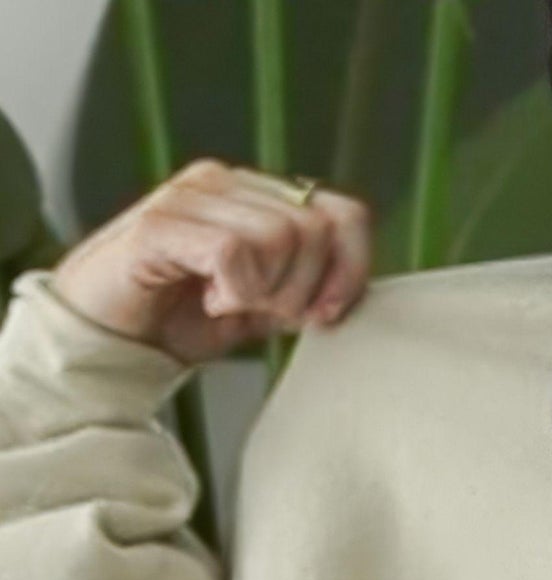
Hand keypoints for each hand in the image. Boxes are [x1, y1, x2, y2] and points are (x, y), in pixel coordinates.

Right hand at [47, 156, 372, 367]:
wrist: (110, 339)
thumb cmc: (180, 318)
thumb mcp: (265, 305)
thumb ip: (307, 288)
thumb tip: (356, 292)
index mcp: (257, 197)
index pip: (345, 214)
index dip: (352, 270)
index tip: (326, 316)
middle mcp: (227, 183)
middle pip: (317, 230)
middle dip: (303, 289)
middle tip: (263, 311)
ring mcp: (192, 196)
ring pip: (281, 237)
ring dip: (267, 292)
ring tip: (229, 304)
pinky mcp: (160, 223)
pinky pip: (234, 252)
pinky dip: (234, 291)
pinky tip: (211, 302)